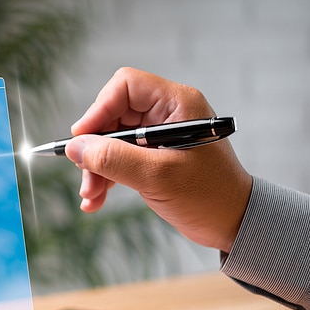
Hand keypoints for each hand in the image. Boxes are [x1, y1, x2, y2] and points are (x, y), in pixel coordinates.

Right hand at [65, 67, 252, 252]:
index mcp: (177, 104)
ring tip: (91, 196)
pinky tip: (96, 199)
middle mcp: (167, 114)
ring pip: (111, 139)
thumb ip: (113, 159)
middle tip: (86, 176)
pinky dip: (106, 175)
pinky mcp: (154, 155)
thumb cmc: (208, 196)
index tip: (83, 140)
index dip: (99, 109)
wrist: (233, 223)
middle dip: (95, 147)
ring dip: (96, 167)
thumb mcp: (156, 177)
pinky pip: (119, 157)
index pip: (125, 86)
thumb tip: (76, 147)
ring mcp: (159, 135)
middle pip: (113, 115)